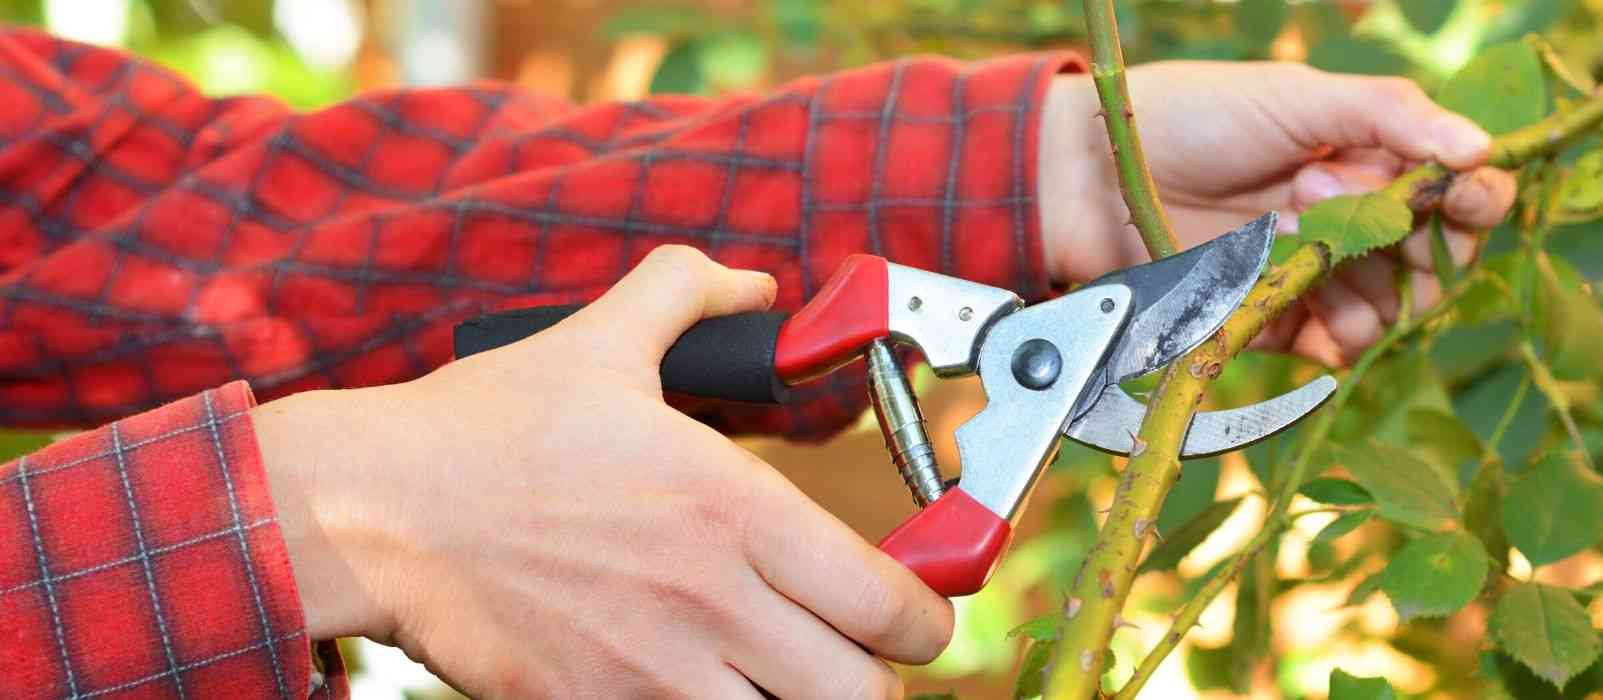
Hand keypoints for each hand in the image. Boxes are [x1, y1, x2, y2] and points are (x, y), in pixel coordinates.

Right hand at [253, 246, 952, 698]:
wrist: (370, 510)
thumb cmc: (485, 431)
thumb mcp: (601, 341)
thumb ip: (690, 295)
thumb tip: (756, 287)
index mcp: (734, 510)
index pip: (887, 603)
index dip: (927, 621)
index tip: (921, 617)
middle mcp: (710, 600)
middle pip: (858, 692)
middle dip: (876, 681)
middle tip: (858, 657)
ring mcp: (653, 672)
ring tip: (785, 679)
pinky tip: (711, 692)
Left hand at [1038, 61, 1517, 365]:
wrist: (1097, 175)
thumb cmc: (1196, 117)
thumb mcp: (1299, 97)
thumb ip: (1391, 115)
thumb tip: (1482, 148)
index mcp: (1372, 159)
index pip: (1458, 193)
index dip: (1474, 199)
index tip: (1465, 195)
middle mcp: (1356, 220)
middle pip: (1436, 261)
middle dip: (1412, 240)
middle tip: (1336, 198)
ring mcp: (1320, 276)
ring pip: (1393, 308)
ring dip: (1364, 278)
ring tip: (1292, 228)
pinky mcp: (1280, 322)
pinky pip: (1340, 346)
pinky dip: (1338, 332)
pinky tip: (1302, 296)